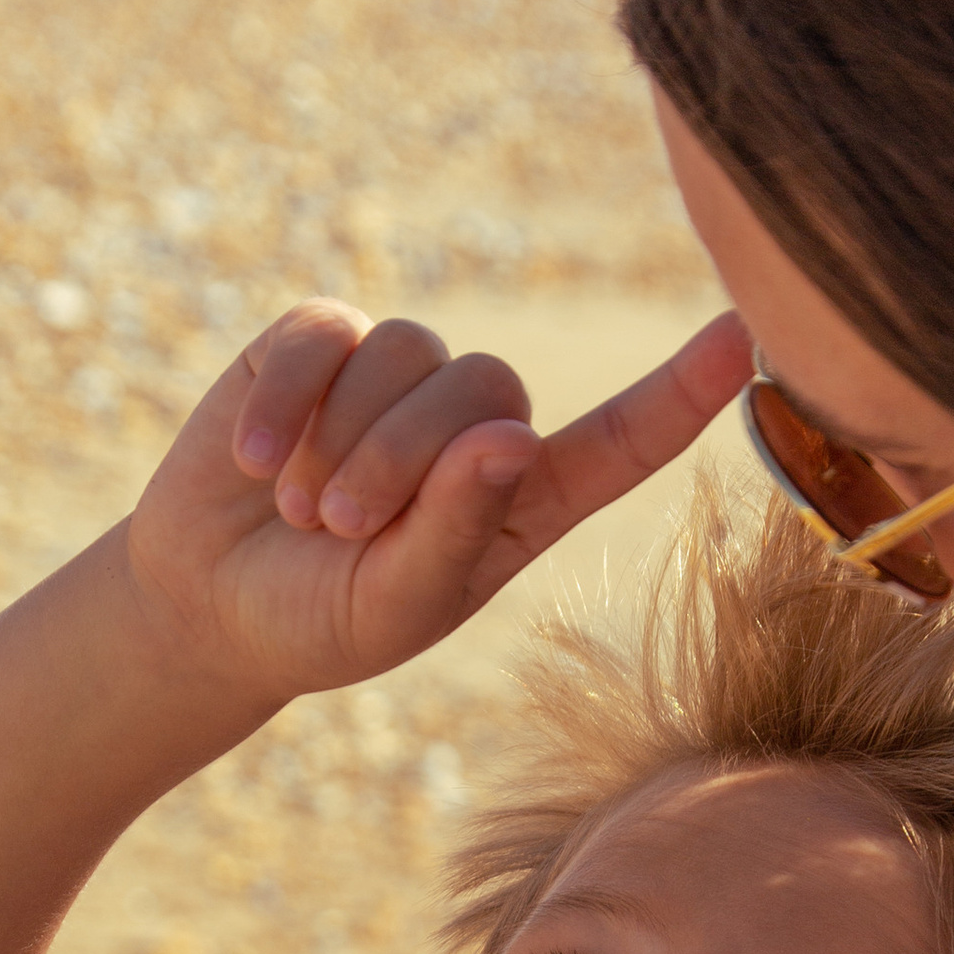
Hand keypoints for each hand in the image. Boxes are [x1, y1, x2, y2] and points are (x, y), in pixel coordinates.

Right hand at [125, 299, 751, 704]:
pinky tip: (251, 462)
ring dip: (344, 438)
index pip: (619, 440)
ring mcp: (398, 372)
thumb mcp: (393, 608)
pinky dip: (286, 401)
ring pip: (408, 352)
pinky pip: (325, 334)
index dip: (680, 392)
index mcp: (522, 498)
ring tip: (300, 509)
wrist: (208, 602)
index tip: (745, 340)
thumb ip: (454, 533)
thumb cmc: (322, 619)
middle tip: (341, 529)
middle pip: (486, 387)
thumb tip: (511, 438)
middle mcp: (474, 422)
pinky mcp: (321, 340)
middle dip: (406, 462)